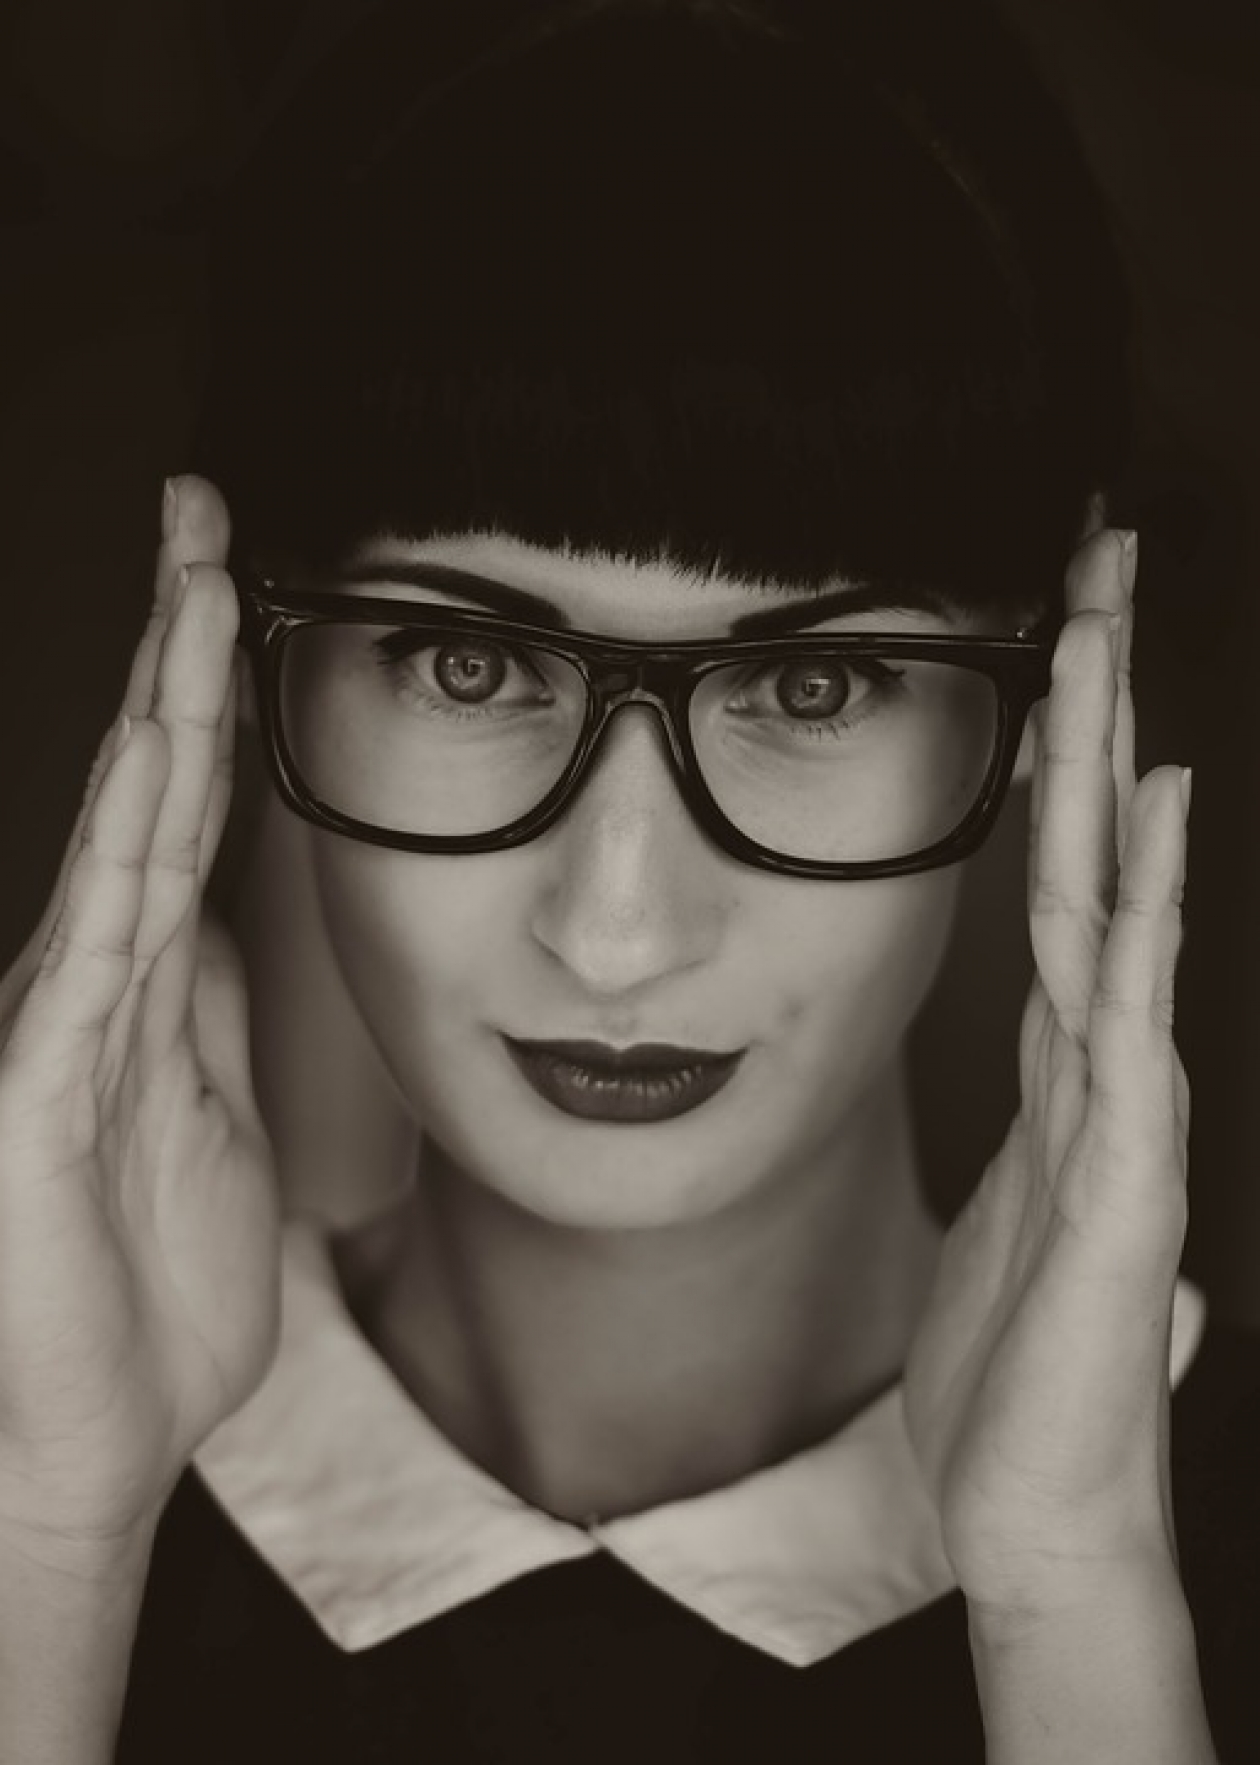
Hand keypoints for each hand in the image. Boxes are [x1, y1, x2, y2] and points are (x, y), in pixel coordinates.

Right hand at [0, 476, 279, 1555]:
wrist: (85, 1439)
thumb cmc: (147, 1293)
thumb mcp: (219, 1119)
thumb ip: (222, 1019)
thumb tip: (240, 924)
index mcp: (144, 985)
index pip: (179, 806)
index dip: (205, 692)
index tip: (234, 580)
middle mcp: (94, 978)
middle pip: (141, 781)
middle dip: (174, 646)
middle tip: (201, 519)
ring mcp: (60, 1023)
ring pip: (116, 831)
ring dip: (154, 707)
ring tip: (185, 588)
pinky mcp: (36, 1089)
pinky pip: (90, 949)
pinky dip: (117, 850)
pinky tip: (140, 767)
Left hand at [903, 529, 1191, 1624]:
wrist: (1039, 1507)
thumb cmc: (1014, 1367)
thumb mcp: (1003, 1220)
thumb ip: (1039, 1148)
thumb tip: (1075, 1109)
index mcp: (1056, 1068)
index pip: (1056, 881)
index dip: (1056, 767)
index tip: (1044, 648)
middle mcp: (1098, 1064)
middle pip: (1092, 856)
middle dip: (1090, 715)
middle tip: (1092, 577)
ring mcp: (1120, 1107)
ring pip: (1111, 900)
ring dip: (1109, 769)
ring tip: (1104, 642)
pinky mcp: (1125, 1170)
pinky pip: (1128, 1011)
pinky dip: (1140, 907)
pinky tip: (1158, 814)